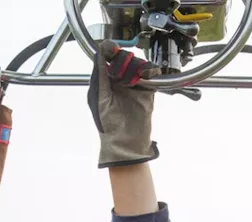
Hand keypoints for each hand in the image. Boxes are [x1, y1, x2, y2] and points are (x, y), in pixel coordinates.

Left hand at [88, 40, 159, 167]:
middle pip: (124, 56)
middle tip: (120, 78)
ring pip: (138, 62)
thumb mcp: (100, 99)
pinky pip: (151, 73)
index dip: (110, 50)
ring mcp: (134, 84)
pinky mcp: (147, 90)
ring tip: (131, 84)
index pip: (107, 57)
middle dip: (122, 62)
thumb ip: (100, 76)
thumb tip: (100, 54)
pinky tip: (144, 77)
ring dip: (135, 69)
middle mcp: (119, 79)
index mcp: (104, 80)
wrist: (125, 142)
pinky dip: (150, 70)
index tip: (112, 49)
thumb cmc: (108, 125)